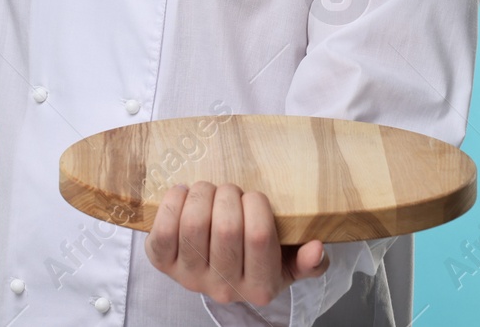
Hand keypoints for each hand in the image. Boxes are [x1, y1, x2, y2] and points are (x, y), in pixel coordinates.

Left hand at [145, 181, 328, 307]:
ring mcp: (190, 278)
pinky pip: (162, 230)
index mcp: (261, 286)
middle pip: (226, 228)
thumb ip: (309, 260)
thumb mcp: (288, 262)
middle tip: (231, 191)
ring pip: (193, 224)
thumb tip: (317, 248)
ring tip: (210, 190)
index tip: (254, 197)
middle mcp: (224, 288)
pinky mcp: (163, 264)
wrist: (217, 270)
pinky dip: (173, 202)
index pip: (260, 236)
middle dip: (229, 195)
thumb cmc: (256, 257)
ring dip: (202, 194)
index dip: (256, 204)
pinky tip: (185, 195)